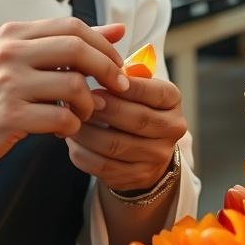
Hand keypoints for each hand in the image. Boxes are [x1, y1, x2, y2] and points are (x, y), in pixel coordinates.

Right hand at [0, 18, 129, 173]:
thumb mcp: (23, 58)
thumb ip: (69, 43)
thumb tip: (120, 29)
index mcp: (16, 34)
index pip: (73, 26)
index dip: (103, 45)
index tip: (117, 65)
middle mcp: (11, 53)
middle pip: (77, 49)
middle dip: (107, 69)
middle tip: (118, 88)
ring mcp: (9, 85)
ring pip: (74, 86)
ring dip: (89, 105)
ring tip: (83, 113)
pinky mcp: (9, 117)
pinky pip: (61, 119)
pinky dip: (72, 126)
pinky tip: (63, 130)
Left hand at [67, 76, 186, 191]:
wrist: (146, 148)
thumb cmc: (135, 105)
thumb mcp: (138, 86)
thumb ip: (124, 76)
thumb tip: (99, 68)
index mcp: (173, 101)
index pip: (153, 92)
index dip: (127, 88)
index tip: (101, 81)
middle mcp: (172, 129)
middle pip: (137, 120)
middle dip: (105, 110)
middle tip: (83, 101)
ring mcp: (157, 156)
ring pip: (116, 145)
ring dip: (87, 132)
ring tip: (71, 119)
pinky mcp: (138, 176)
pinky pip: (103, 166)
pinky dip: (83, 152)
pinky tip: (73, 141)